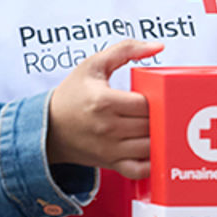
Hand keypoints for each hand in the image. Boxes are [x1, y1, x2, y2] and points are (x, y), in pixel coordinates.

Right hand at [44, 39, 161, 178]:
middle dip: (164, 117)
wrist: (47, 127)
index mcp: (104, 101)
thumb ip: (126, 49)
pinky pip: (139, 170)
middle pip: (151, 124)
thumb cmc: (73, 94)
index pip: (146, 103)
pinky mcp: (110, 164)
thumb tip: (158, 45)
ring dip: (162, 137)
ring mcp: (109, 149)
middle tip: (169, 109)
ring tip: (165, 126)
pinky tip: (158, 150)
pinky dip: (153, 163)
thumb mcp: (94, 65)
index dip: (159, 98)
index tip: (160, 94)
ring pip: (150, 146)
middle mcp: (107, 127)